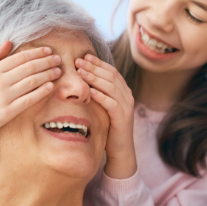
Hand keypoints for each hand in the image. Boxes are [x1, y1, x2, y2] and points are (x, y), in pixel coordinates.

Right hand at [0, 41, 60, 143]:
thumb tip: (9, 42)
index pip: (20, 57)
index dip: (36, 53)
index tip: (48, 50)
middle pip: (29, 68)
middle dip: (46, 62)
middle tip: (59, 59)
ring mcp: (4, 97)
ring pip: (31, 82)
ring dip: (47, 75)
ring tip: (58, 71)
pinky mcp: (8, 112)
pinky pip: (29, 99)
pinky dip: (41, 91)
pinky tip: (51, 86)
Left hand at [75, 55, 135, 179]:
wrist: (121, 150)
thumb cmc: (109, 128)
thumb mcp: (104, 107)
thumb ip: (99, 94)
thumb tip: (83, 80)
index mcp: (124, 91)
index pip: (111, 71)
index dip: (98, 63)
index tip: (84, 56)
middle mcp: (127, 96)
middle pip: (111, 76)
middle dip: (94, 67)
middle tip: (79, 60)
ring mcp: (126, 106)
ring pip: (111, 87)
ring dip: (94, 78)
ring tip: (81, 72)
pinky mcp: (122, 118)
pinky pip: (111, 103)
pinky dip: (100, 95)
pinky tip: (89, 91)